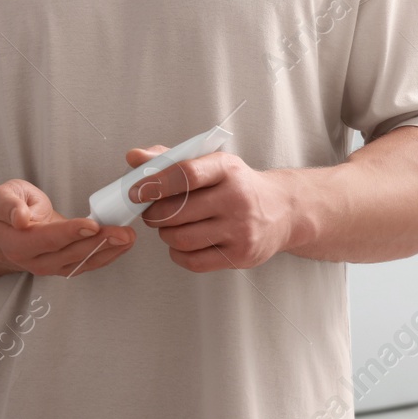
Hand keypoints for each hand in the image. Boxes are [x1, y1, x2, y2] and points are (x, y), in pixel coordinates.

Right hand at [0, 178, 135, 276]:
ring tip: (128, 237)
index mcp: (14, 241)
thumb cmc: (7, 208)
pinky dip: (107, 255)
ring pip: (82, 262)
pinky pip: (87, 263)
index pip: (45, 239)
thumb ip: (8, 206)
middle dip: (98, 243)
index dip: (69, 233)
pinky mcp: (63, 266)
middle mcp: (32, 260)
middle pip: (69, 254)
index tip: (91, 225)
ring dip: (108, 250)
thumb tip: (20, 218)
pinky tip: (123, 244)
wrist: (7, 228)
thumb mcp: (2, 196)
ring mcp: (49, 266)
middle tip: (122, 232)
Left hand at [124, 144, 293, 271]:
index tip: (135, 192)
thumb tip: (134, 158)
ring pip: (181, 238)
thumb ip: (171, 159)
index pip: (186, 174)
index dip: (155, 184)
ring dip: (165, 234)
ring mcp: (240, 229)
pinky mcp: (240, 254)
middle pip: (177, 211)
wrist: (283, 210)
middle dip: (154, 214)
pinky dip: (178, 253)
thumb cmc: (238, 185)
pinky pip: (193, 260)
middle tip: (152, 212)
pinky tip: (183, 243)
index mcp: (227, 169)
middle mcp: (236, 198)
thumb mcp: (213, 164)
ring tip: (169, 227)